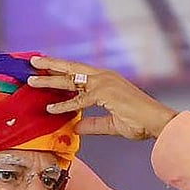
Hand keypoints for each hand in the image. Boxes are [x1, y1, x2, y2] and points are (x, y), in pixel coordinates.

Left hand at [28, 56, 177, 139]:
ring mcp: (104, 83)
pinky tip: (51, 108)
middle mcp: (104, 77)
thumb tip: (76, 127)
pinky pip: (80, 100)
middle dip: (51, 65)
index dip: (62, 72)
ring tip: (32, 79)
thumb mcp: (111, 124)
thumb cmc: (141, 121)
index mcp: (107, 80)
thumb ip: (92, 124)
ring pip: (71, 80)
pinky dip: (64, 104)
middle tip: (32, 62)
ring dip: (50, 79)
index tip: (46, 70)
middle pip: (72, 69)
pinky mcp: (105, 93)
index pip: (79, 74)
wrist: (158, 121)